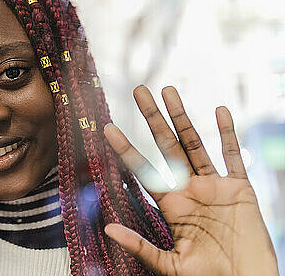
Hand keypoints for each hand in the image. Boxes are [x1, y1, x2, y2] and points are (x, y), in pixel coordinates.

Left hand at [104, 86, 278, 275]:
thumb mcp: (170, 265)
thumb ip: (140, 246)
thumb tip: (107, 228)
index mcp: (171, 205)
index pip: (144, 170)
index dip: (127, 149)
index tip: (108, 127)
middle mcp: (189, 189)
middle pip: (167, 146)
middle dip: (152, 118)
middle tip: (138, 90)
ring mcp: (214, 187)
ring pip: (195, 143)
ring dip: (182, 117)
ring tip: (169, 90)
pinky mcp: (240, 191)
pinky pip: (233, 158)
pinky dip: (228, 135)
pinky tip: (219, 112)